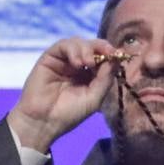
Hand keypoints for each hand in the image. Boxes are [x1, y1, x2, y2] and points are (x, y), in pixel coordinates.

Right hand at [8, 37, 118, 153]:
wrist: (44, 121)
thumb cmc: (69, 114)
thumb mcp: (94, 97)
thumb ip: (105, 78)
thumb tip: (116, 59)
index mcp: (90, 75)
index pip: (103, 58)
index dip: (111, 54)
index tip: (120, 54)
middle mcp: (77, 66)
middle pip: (92, 46)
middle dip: (101, 47)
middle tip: (108, 52)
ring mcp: (63, 60)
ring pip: (78, 43)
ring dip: (87, 49)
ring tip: (88, 63)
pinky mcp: (50, 57)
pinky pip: (63, 45)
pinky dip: (73, 50)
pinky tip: (77, 63)